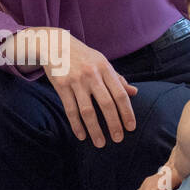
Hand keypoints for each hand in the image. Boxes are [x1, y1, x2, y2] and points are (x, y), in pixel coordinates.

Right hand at [45, 31, 137, 146]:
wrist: (55, 45)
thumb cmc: (83, 56)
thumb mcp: (102, 62)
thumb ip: (117, 79)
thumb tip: (134, 93)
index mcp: (105, 68)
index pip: (120, 94)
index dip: (126, 112)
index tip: (131, 128)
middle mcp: (92, 75)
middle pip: (106, 104)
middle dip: (113, 124)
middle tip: (118, 139)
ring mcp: (76, 81)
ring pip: (87, 110)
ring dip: (94, 130)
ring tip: (100, 143)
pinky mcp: (61, 86)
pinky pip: (70, 110)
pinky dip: (76, 125)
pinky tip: (81, 136)